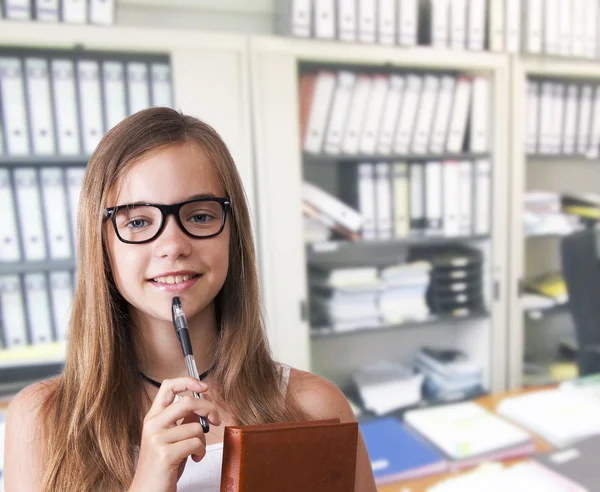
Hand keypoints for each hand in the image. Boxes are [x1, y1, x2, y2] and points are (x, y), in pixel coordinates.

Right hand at [129, 377, 220, 491]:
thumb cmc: (163, 466)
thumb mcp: (172, 438)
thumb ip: (184, 420)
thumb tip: (204, 405)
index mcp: (153, 417)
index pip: (168, 386)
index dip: (188, 382)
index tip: (204, 387)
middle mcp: (153, 425)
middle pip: (188, 401)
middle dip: (209, 408)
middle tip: (216, 419)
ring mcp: (157, 439)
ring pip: (196, 426)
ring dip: (203, 440)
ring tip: (196, 451)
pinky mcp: (165, 454)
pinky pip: (195, 443)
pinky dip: (201, 451)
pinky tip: (194, 458)